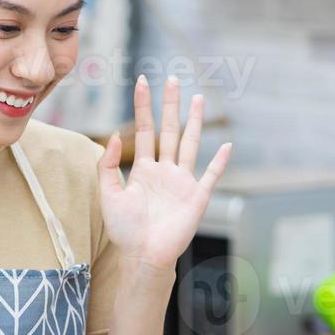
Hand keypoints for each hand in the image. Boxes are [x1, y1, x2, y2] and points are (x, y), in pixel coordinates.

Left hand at [97, 76, 231, 270]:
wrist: (143, 256)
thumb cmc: (125, 230)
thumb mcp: (108, 195)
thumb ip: (107, 166)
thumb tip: (115, 136)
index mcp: (144, 169)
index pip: (144, 130)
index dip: (143, 106)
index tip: (142, 81)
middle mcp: (165, 170)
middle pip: (170, 130)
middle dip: (171, 104)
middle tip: (173, 78)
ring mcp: (182, 182)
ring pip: (191, 144)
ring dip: (196, 122)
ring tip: (199, 98)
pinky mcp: (197, 197)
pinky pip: (211, 175)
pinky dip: (220, 162)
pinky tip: (227, 146)